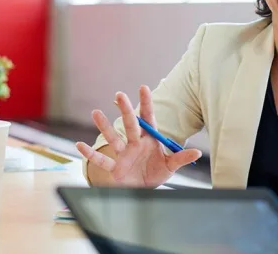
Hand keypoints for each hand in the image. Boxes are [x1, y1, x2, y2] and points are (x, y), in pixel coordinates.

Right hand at [76, 85, 201, 187]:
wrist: (142, 191)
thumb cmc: (155, 174)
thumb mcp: (170, 166)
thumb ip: (181, 158)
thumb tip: (198, 152)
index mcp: (149, 140)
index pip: (147, 118)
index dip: (145, 104)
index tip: (143, 87)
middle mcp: (134, 143)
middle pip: (130, 125)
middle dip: (125, 110)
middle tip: (119, 95)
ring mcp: (123, 154)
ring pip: (113, 139)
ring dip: (104, 127)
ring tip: (95, 113)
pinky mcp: (114, 168)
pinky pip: (102, 160)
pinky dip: (90, 154)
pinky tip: (79, 145)